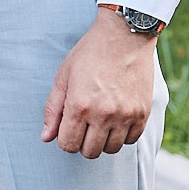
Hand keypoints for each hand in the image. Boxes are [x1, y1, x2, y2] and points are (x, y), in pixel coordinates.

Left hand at [41, 8, 157, 157]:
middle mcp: (103, 114)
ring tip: (100, 120)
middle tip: (83, 124)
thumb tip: (46, 137)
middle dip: (82, 142)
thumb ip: (53, 109)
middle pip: (90, 152)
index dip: (65, 139)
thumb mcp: (63, 77)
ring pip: (111, 149)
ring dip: (103, 140)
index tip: (68, 128)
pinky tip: (116, 118)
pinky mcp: (143, 114)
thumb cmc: (89, 54)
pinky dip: (122, 135)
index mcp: (79, 105)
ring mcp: (126, 115)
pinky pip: (131, 140)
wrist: (123, 37)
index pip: (68, 145)